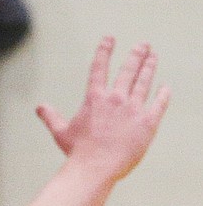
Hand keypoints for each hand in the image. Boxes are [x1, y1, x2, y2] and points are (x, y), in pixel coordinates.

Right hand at [36, 37, 169, 180]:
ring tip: (154, 57)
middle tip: (144, 45)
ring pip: (144, 83)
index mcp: (94, 98)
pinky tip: (165, 88)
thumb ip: (50, 116)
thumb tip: (39, 107)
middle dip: (136, 55)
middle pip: (128, 70)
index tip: (109, 38)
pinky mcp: (147, 123)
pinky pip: (158, 105)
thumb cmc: (77, 151)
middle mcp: (115, 99)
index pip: (99, 67)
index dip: (104, 51)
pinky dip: (163, 95)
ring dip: (149, 68)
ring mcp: (133, 110)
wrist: (96, 167)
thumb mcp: (60, 131)